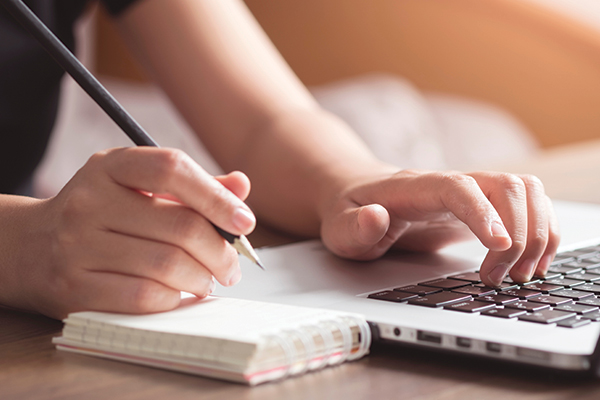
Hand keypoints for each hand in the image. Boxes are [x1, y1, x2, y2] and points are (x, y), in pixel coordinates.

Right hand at [7, 147, 254, 318]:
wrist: (28, 247)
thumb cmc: (101, 214)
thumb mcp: (137, 187)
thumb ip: (191, 187)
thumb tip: (241, 187)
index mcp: (110, 166)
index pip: (172, 168)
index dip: (217, 196)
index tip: (244, 221)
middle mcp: (90, 201)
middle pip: (180, 226)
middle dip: (220, 252)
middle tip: (232, 265)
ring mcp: (77, 245)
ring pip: (167, 265)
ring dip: (201, 278)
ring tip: (207, 280)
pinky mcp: (73, 287)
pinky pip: (144, 297)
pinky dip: (174, 298)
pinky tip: (178, 294)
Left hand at [320, 169, 559, 287]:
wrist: (358, 197)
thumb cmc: (350, 213)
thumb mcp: (339, 228)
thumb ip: (354, 227)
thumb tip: (374, 218)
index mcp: (414, 187)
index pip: (458, 187)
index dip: (483, 213)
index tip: (500, 248)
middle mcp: (449, 183)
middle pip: (505, 185)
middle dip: (518, 234)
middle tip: (499, 277)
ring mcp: (470, 192)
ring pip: (525, 190)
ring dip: (537, 232)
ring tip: (520, 274)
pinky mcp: (482, 207)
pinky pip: (528, 205)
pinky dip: (542, 231)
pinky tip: (531, 262)